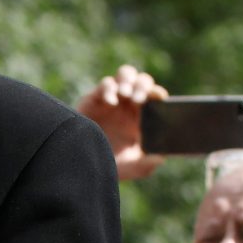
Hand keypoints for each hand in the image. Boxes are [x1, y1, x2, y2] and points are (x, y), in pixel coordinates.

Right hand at [75, 63, 170, 182]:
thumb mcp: (131, 168)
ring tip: (126, 95)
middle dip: (142, 86)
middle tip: (138, 99)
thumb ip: (147, 164)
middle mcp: (129, 104)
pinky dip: (109, 88)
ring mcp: (112, 99)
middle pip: (142, 80)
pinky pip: (105, 84)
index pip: (155, 96)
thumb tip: (161, 157)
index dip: (157, 93)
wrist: (81, 166)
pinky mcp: (94, 98)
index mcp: (143, 116)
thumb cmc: (109, 166)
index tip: (159, 98)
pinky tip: (111, 102)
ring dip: (128, 80)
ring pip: (125, 74)